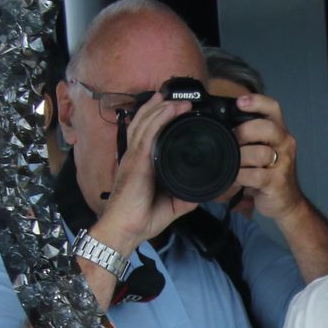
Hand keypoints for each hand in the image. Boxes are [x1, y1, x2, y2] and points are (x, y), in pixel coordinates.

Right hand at [95, 93, 197, 249]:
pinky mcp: (137, 161)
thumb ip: (184, 196)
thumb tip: (202, 193)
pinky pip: (148, 133)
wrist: (125, 230)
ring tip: (177, 99)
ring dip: (162, 107)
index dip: (156, 118)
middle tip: (175, 96)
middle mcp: (134, 155)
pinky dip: (160, 118)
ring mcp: (134, 156)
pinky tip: (172, 109)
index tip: (172, 109)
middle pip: (144, 121)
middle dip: (158, 106)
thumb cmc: (140, 218)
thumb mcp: (170, 205)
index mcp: (140, 163)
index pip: (146, 133)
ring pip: (146, 122)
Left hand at [229, 93, 304, 219]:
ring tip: (230, 162)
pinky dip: (240, 176)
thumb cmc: (268, 173)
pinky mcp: (277, 182)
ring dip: (240, 157)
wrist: (286, 202)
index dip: (257, 101)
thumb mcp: (260, 150)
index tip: (239, 102)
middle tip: (230, 139)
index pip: (273, 108)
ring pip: (261, 153)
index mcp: (279, 132)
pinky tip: (234, 178)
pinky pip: (255, 175)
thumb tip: (218, 126)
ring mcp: (283, 163)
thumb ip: (248, 137)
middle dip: (245, 131)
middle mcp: (284, 143)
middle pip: (267, 127)